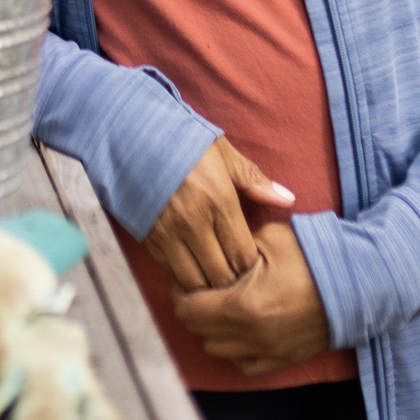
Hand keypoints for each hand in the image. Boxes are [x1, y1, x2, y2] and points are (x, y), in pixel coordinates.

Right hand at [144, 137, 295, 290]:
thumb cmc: (183, 142)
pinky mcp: (148, 236)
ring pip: (195, 281)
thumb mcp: (222, 153)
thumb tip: (288, 199)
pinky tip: (192, 268)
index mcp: (219, 201)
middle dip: (233, 281)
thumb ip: (254, 180)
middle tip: (237, 276)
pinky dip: (184, 277)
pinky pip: (171, 271)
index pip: (244, 256)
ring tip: (215, 276)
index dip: (251, 266)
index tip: (253, 263)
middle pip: (222, 275)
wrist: (131, 136)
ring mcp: (168, 232)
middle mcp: (194, 222)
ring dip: (208, 283)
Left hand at [172, 221, 331, 375]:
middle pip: (197, 330)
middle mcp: (252, 336)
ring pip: (216, 349)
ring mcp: (268, 352)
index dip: (180, 290)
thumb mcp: (269, 238)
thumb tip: (212, 252)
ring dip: (211, 329)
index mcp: (243, 306)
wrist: (360, 284)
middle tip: (200, 287)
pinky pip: (244, 365)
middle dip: (192, 307)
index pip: (188, 308)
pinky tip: (241, 328)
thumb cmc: (314, 256)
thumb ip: (234, 246)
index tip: (186, 275)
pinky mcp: (283, 359)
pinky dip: (235, 349)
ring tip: (220, 305)